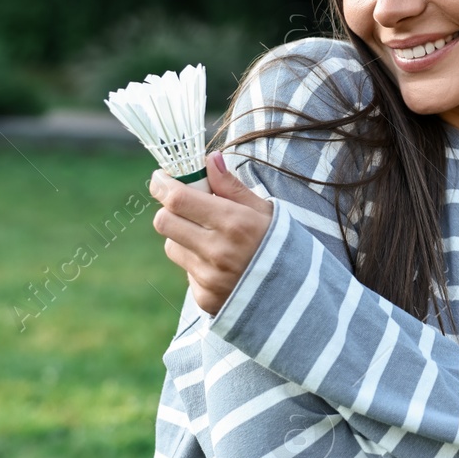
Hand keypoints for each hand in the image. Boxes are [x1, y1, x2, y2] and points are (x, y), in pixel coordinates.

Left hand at [149, 152, 274, 316]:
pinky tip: (222, 266)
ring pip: (173, 247)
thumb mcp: (264, 210)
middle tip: (183, 206)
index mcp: (234, 223)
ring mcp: (209, 278)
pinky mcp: (205, 298)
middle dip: (169, 210)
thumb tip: (210, 159)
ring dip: (183, 238)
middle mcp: (218, 251)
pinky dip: (198, 264)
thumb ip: (232, 186)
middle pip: (164, 222)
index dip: (162, 185)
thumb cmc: (281, 245)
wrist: (298, 295)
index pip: (178, 199)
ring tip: (211, 240)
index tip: (161, 178)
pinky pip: (187, 272)